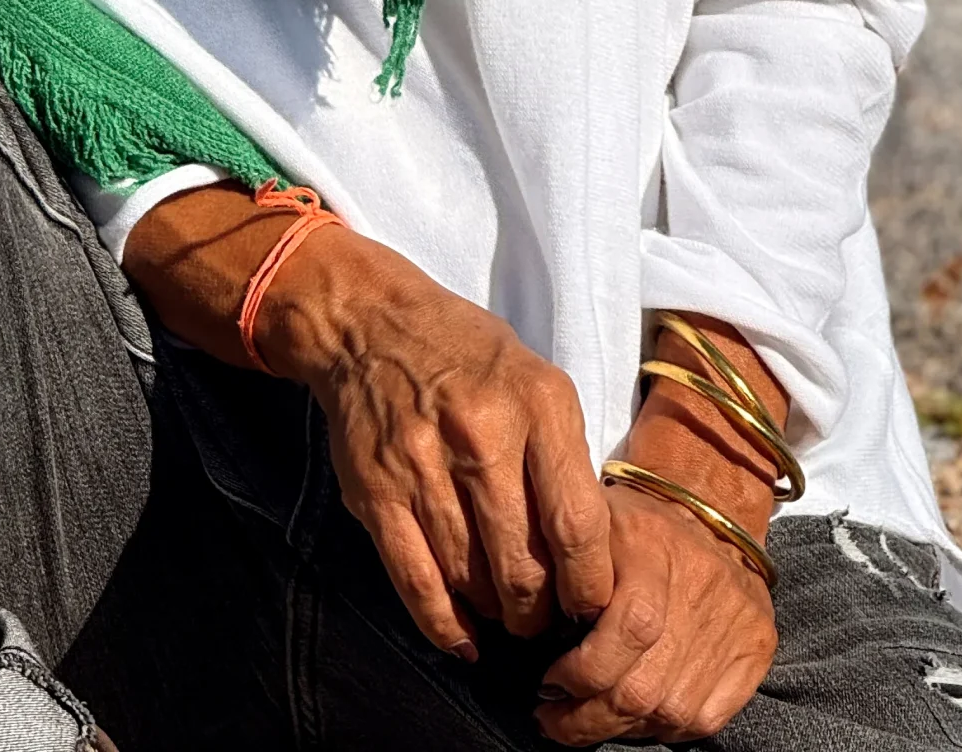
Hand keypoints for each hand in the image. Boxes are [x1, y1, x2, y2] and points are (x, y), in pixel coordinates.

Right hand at [258, 227, 614, 656]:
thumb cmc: (468, 356)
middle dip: (542, 612)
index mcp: (537, 403)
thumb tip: (588, 553)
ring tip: (508, 615)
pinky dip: (445, 625)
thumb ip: (563, 456)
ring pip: (473, 580)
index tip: (591, 606)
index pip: (578, 525)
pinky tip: (465, 639)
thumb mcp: (536, 380)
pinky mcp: (376, 492)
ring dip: (498, 615)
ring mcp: (423, 466)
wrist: (370, 324)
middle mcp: (482, 435)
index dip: (590, 585)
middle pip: (524, 566)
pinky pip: (417, 582)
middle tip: (546, 619)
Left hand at [534, 481, 776, 742]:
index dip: (581, 671)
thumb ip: (561, 570)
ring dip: (622, 729)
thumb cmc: (632, 522)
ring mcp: (737, 622)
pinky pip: (705, 719)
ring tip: (590, 720)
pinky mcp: (757, 649)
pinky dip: (664, 728)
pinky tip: (636, 718)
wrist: (707, 506)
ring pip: (672, 713)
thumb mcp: (589, 522)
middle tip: (554, 720)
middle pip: (644, 687)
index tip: (548, 684)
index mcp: (652, 547)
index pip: (628, 630)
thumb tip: (529, 629)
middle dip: (588, 718)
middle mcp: (702, 586)